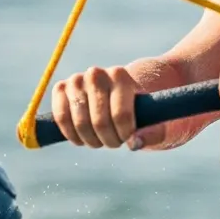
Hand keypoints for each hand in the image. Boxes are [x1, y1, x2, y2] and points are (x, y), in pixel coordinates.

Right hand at [49, 65, 219, 151]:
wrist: (126, 87)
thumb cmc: (147, 107)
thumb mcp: (160, 120)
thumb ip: (152, 133)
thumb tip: (134, 144)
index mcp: (121, 76)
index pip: (121, 114)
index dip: (125, 134)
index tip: (129, 138)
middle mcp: (96, 74)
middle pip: (99, 122)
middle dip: (108, 140)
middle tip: (115, 142)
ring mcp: (77, 80)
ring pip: (78, 122)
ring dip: (90, 140)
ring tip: (100, 141)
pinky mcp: (62, 88)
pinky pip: (59, 116)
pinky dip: (69, 133)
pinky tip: (81, 139)